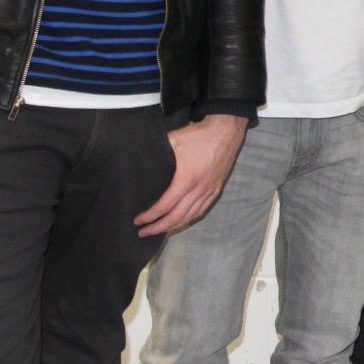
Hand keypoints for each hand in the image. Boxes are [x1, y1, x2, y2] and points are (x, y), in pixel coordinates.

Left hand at [136, 114, 247, 235]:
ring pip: (190, 217)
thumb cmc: (199, 135)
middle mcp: (199, 189)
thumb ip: (158, 153)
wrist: (226, 130)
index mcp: (187, 179)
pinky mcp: (216, 189)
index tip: (138, 220)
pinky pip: (201, 210)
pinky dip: (189, 219)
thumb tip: (139, 160)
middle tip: (144, 233)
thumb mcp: (173, 140)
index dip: (150, 216)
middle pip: (177, 217)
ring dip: (173, 227)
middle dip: (158, 228)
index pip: (165, 205)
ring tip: (159, 231)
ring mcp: (210, 191)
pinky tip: (180, 222)